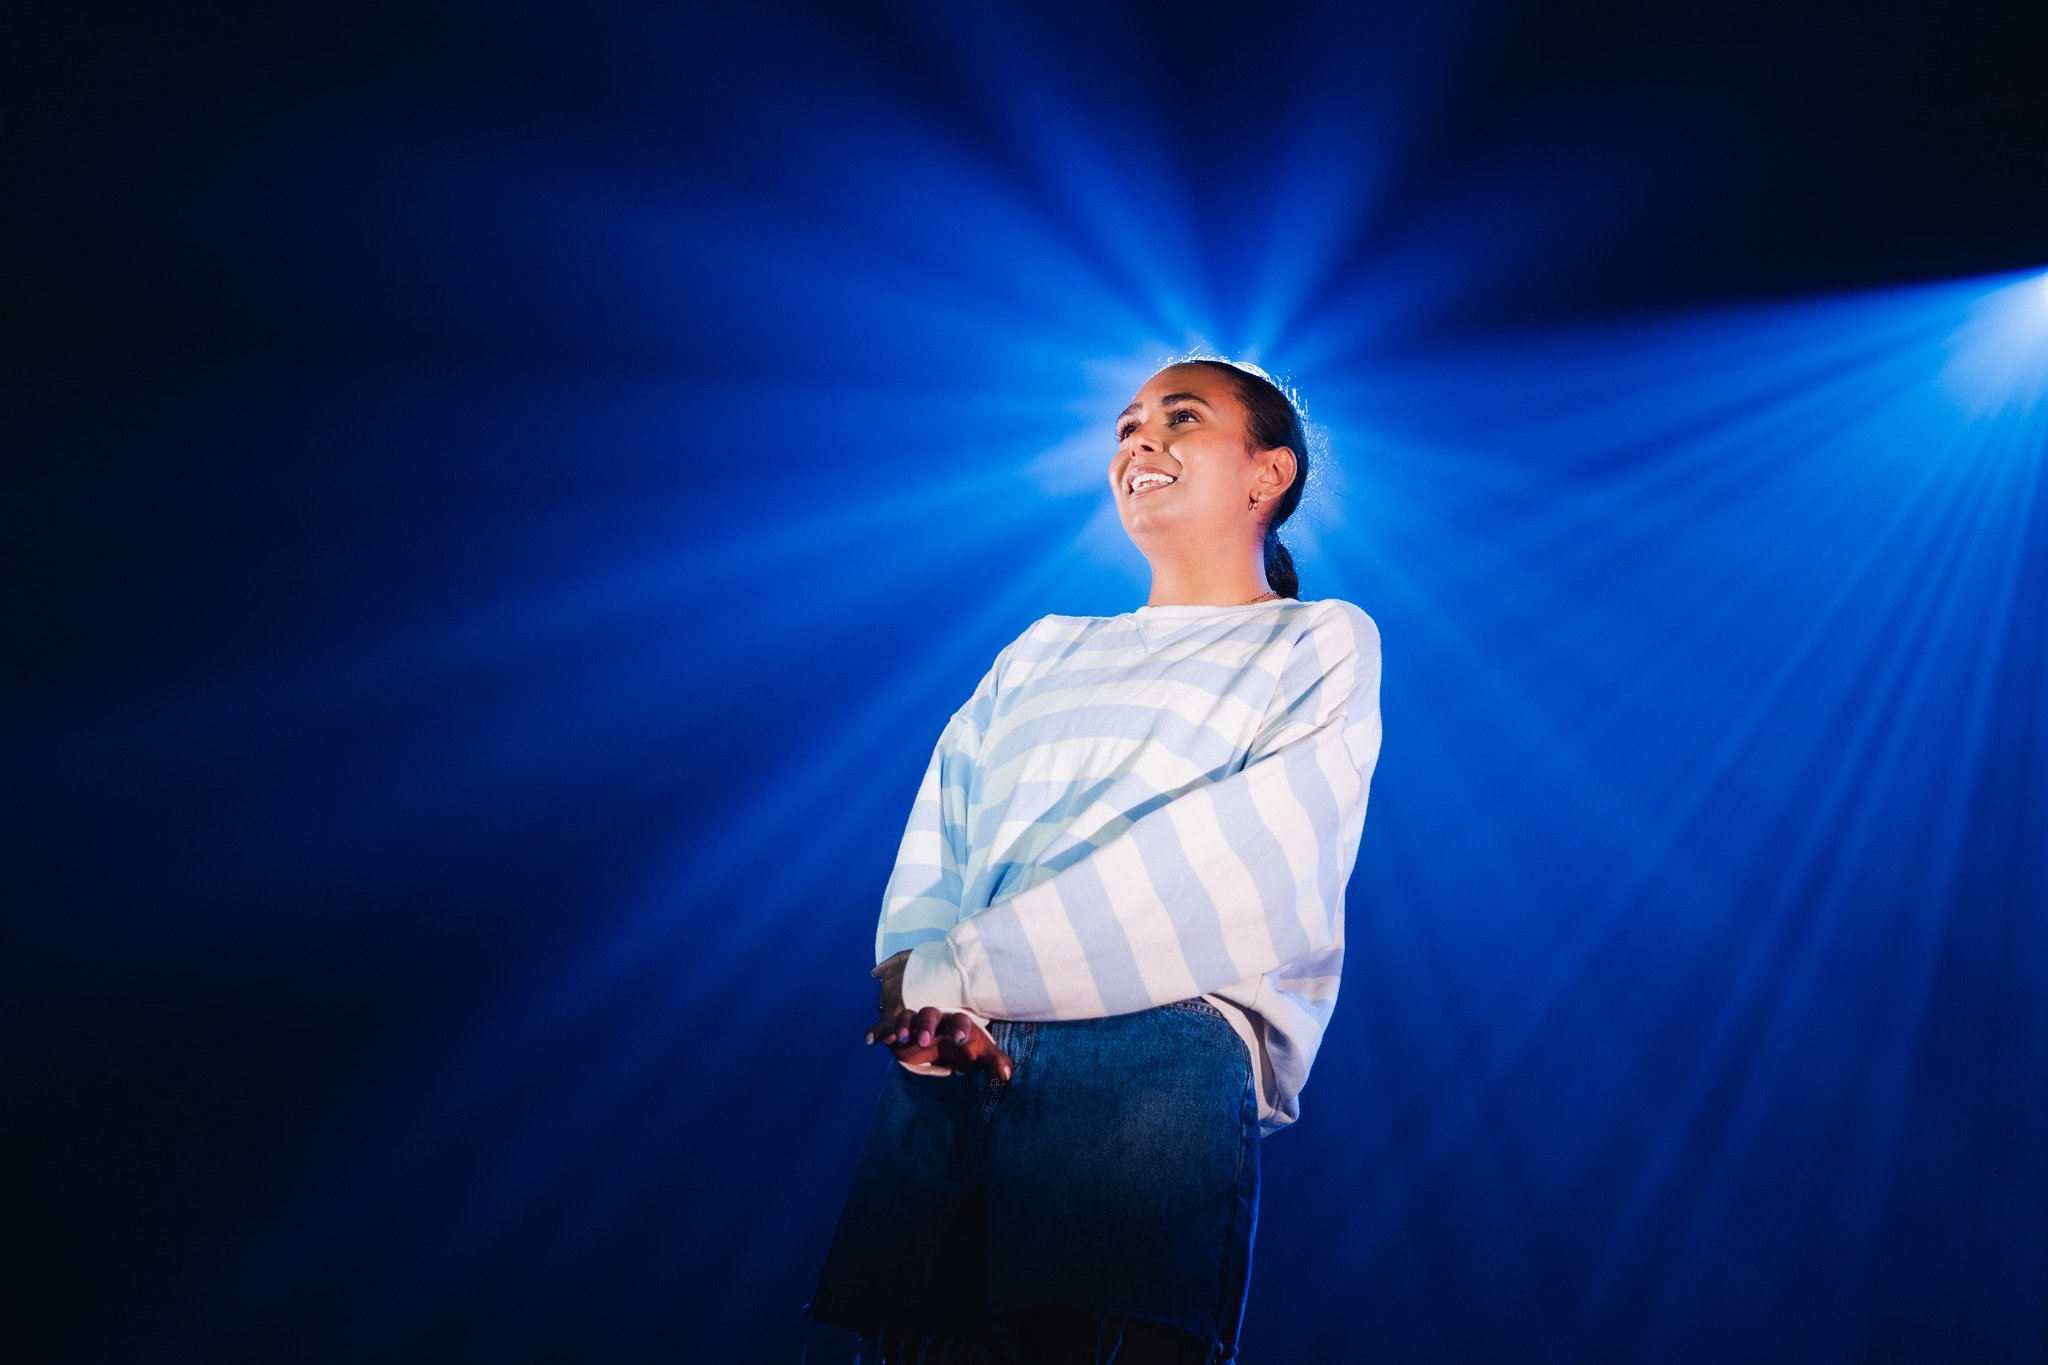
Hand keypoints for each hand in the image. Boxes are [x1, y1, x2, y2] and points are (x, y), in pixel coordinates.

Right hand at [866, 949, 1013, 1080]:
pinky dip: (877, 1031)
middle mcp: (935, 1020)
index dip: (960, 1027)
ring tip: (900, 1039)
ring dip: (902, 1025)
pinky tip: (870, 1041)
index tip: (960, 1039)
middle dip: (926, 1025)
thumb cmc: (965, 1048)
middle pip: (929, 1013)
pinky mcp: (897, 1033)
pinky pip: (884, 1027)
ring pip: (906, 1016)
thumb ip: (996, 1061)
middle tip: (924, 1041)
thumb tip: (1007, 1076)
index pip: (959, 1020)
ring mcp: (914, 1025)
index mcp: (956, 1023)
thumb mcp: (981, 1054)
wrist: (944, 1046)